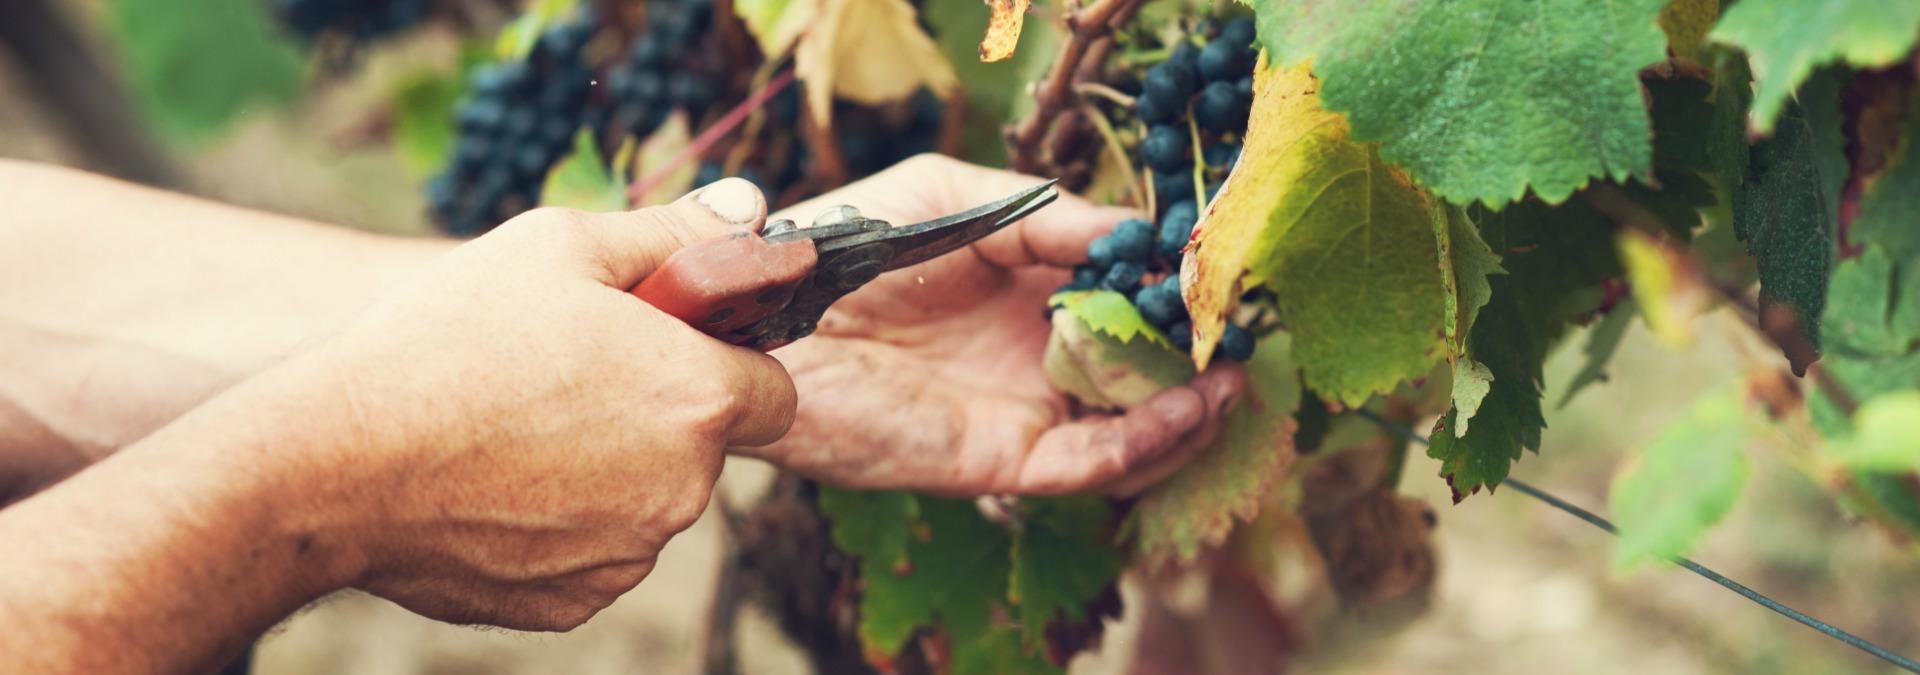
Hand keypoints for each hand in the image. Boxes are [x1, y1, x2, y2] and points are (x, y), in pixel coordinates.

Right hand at [219, 179, 794, 630]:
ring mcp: (628, 554)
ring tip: (514, 428)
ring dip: (607, 470)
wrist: (334, 462)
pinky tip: (493, 484)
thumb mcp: (560, 246)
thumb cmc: (446, 341)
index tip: (673, 349)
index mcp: (697, 396)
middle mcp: (683, 488)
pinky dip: (557, 524)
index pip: (773, 393)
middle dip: (657, 414)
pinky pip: (590, 554)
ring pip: (645, 503)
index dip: (727, 364)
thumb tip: (748, 209)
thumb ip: (672, 234)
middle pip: (704, 448)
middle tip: (570, 376)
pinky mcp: (572, 603)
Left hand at [743, 155, 1245, 496]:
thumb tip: (1132, 234)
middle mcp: (1036, 353)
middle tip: (1244, 329)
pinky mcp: (1003, 458)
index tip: (1217, 267)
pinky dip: (1149, 441)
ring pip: (1133, 426)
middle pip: (1142, 366)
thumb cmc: (848, 243)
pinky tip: (1187, 406)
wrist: (771, 320)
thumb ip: (1044, 215)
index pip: (1124, 292)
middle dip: (1197, 350)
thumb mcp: (953, 198)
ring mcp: (1024, 408)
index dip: (1173, 285)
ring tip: (1230, 375)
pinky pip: (1093, 462)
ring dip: (1191, 407)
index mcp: (1029, 288)